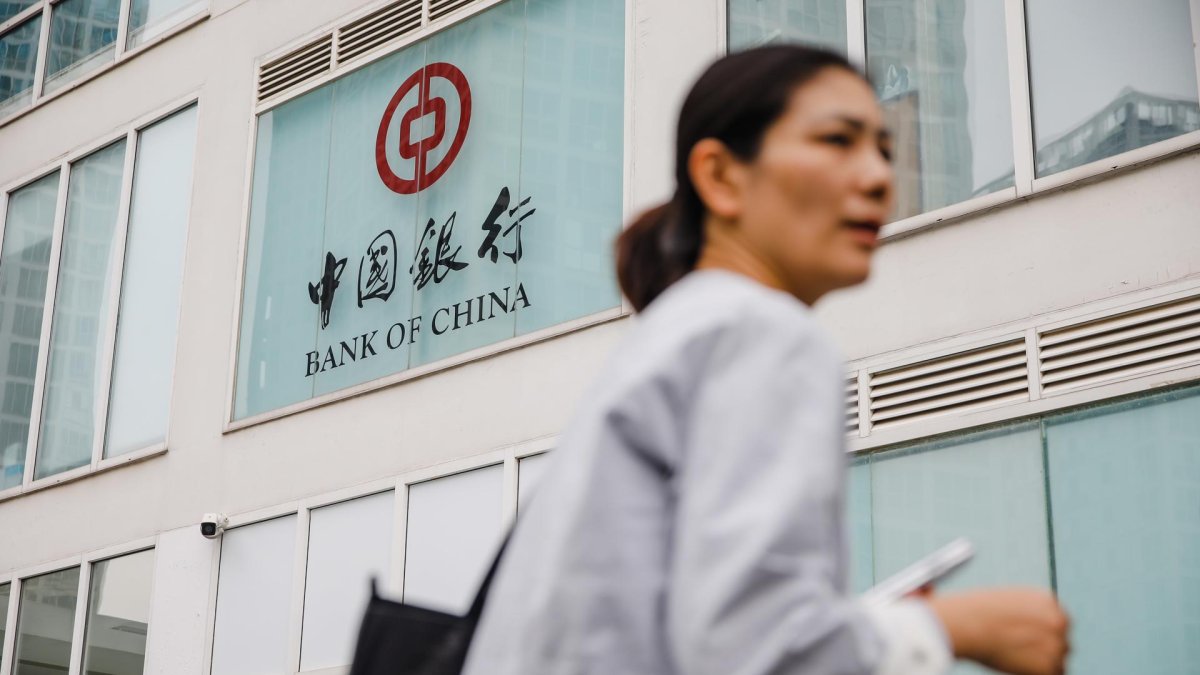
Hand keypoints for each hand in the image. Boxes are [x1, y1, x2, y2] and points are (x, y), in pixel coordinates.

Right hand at [927, 588, 1069, 674]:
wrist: (968, 624)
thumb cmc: (975, 612)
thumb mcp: (1004, 601)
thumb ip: (1024, 612)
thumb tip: (1026, 629)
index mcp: (1047, 600)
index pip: (1055, 622)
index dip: (1040, 633)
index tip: (1025, 639)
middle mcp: (1058, 620)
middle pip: (1061, 642)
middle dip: (1044, 648)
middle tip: (1019, 651)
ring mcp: (1056, 644)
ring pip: (1057, 660)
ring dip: (1040, 662)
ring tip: (1013, 656)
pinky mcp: (1050, 666)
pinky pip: (1051, 674)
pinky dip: (1034, 673)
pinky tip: (1016, 665)